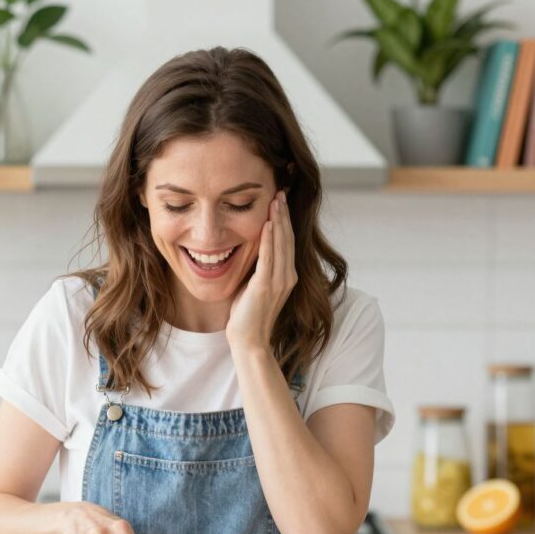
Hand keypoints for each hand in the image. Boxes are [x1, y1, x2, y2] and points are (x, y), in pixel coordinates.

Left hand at [226, 190, 295, 352]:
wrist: (249, 341)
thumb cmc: (247, 316)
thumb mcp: (253, 285)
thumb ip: (257, 268)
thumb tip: (249, 250)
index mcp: (286, 276)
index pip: (287, 242)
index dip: (284, 221)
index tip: (279, 201)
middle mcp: (287, 277)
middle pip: (287, 238)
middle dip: (283, 214)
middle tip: (280, 192)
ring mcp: (279, 282)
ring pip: (281, 244)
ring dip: (278, 220)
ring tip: (276, 200)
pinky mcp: (266, 286)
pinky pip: (269, 258)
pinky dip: (269, 240)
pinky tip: (268, 223)